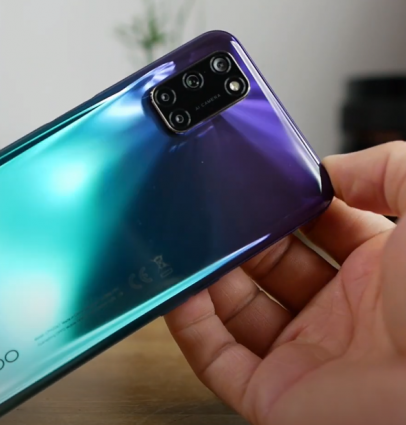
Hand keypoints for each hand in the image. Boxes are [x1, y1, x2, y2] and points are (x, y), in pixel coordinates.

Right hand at [166, 141, 405, 424]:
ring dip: (209, 278)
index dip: (287, 206)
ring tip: (190, 246)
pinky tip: (180, 290)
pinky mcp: (275, 396)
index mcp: (382, 274)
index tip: (261, 184)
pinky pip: (216, 359)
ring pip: (236, 312)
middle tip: (219, 214)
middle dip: (242, 238)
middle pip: (270, 269)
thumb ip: (390, 169)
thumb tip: (330, 168)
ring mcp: (306, 357)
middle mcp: (343, 316)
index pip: (319, 230)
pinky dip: (189, 325)